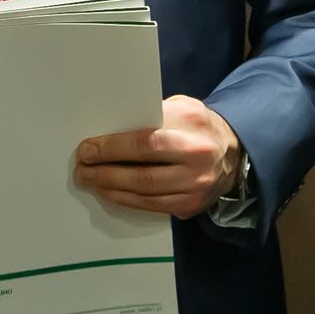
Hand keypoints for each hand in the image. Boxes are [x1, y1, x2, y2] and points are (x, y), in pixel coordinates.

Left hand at [74, 95, 242, 219]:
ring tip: (89, 180)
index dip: (112, 148)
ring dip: (111, 189)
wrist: (233, 153)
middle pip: (144, 173)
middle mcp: (197, 160)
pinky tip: (110, 192)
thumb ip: (151, 114)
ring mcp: (196, 187)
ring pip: (146, 194)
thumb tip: (109, 125)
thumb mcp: (180, 107)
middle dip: (106, 172)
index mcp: (191, 127)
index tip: (87, 148)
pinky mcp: (191, 206)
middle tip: (81, 168)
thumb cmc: (196, 125)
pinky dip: (127, 200)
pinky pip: (153, 207)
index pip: (145, 141)